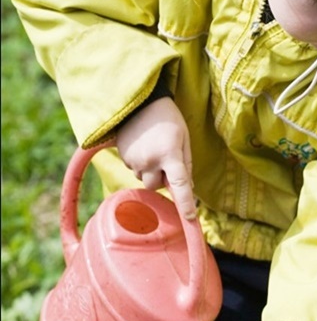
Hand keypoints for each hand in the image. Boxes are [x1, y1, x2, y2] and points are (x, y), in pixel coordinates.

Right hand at [116, 97, 196, 218]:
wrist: (139, 101)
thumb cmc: (168, 118)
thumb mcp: (184, 138)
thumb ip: (187, 164)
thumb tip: (189, 187)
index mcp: (169, 154)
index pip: (180, 184)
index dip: (186, 203)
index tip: (190, 219)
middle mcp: (150, 160)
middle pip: (157, 186)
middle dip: (162, 179)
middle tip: (167, 159)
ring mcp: (134, 160)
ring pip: (145, 179)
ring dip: (151, 171)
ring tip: (153, 148)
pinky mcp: (123, 157)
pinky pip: (135, 170)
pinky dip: (141, 164)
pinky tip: (143, 146)